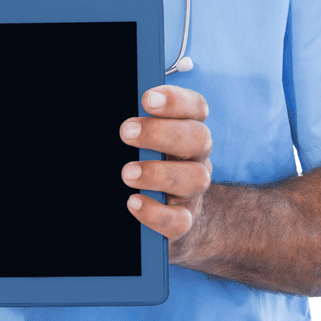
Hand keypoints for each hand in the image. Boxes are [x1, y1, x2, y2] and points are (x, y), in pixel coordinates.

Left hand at [120, 86, 211, 260]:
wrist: (164, 215)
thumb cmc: (145, 164)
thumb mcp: (141, 142)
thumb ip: (135, 126)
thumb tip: (122, 122)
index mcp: (187, 130)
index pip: (196, 108)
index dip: (175, 101)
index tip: (147, 99)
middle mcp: (196, 158)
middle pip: (199, 138)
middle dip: (161, 133)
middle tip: (126, 132)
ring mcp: (194, 191)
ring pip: (195, 178)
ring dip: (158, 173)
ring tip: (127, 174)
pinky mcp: (185, 222)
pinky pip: (180, 221)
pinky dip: (155, 212)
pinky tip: (133, 202)